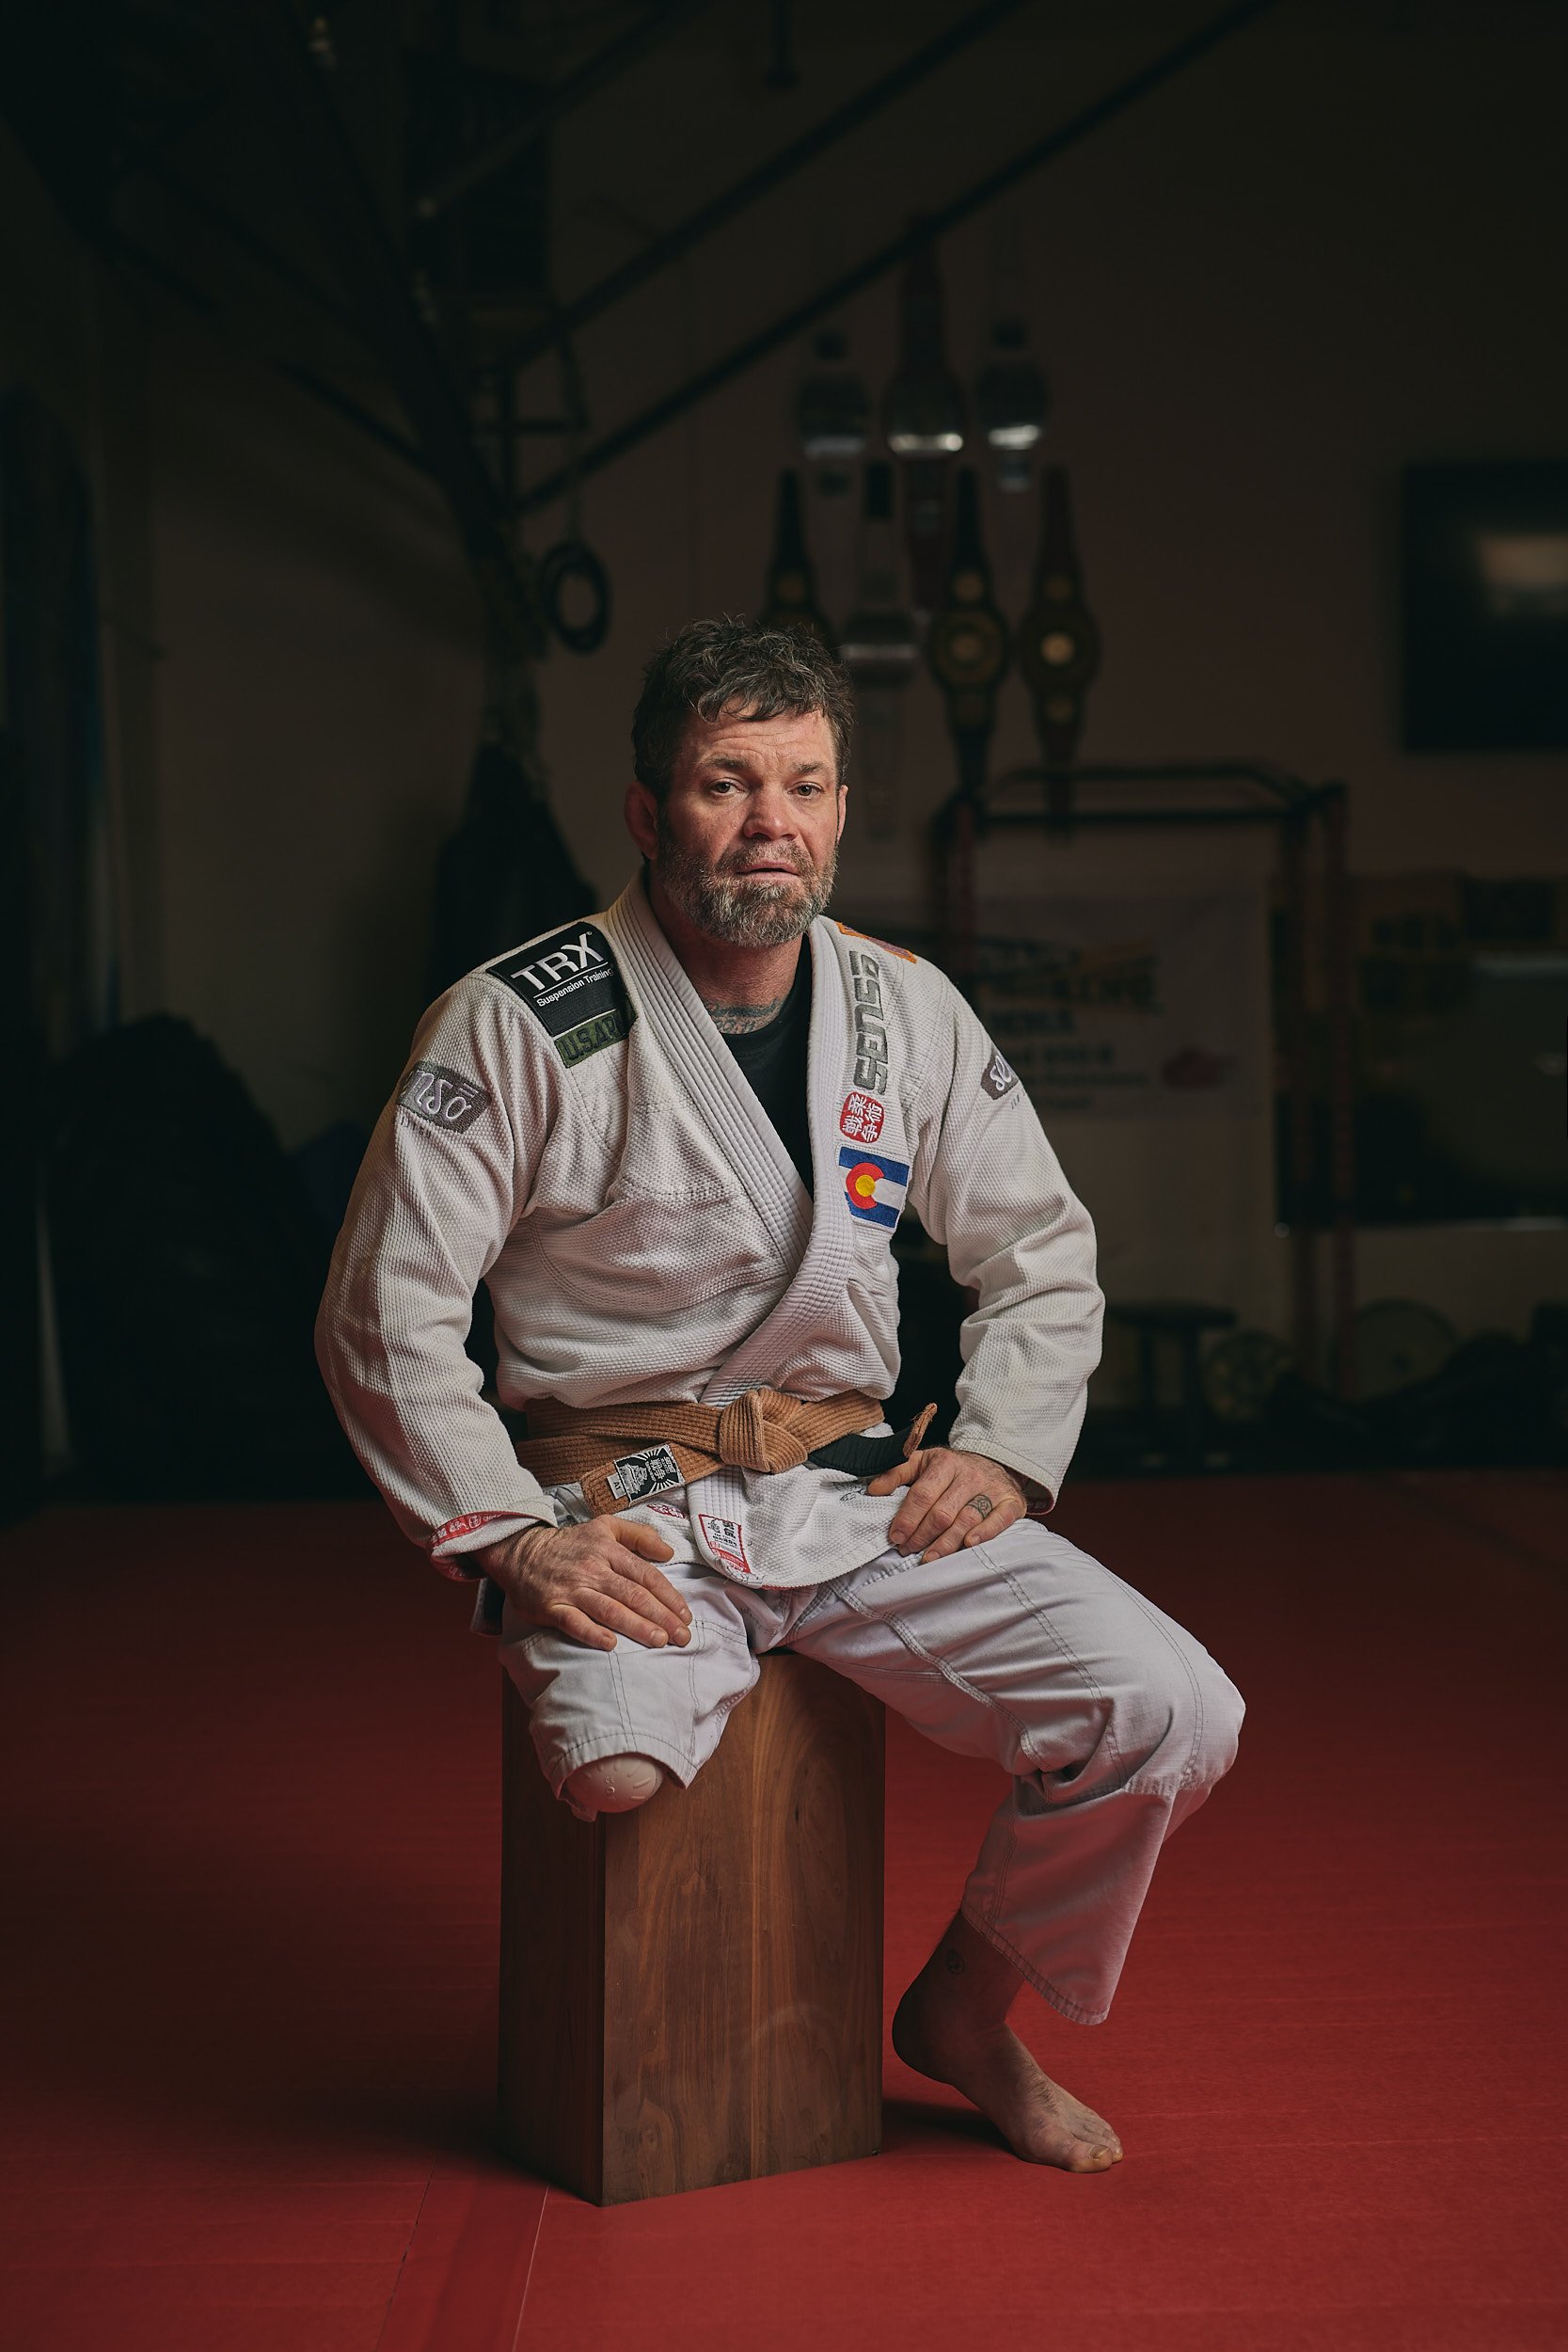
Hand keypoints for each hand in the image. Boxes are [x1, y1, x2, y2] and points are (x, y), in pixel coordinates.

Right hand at [478, 1518, 691, 1652]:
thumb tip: (668, 1552)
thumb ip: (639, 1535)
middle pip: (633, 1595)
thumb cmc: (570, 1544)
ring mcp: (572, 1589)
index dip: (668, 1596)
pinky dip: (592, 1633)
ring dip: (636, 1626)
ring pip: (609, 1609)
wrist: (521, 1552)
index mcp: (608, 1551)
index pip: (645, 1575)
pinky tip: (611, 1644)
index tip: (685, 1615)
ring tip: (659, 1641)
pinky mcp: (552, 1607)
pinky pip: (574, 1622)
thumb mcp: (605, 1527)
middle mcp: (593, 1569)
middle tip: (682, 1636)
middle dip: (661, 1617)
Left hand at [866, 1447, 1026, 1562]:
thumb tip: (873, 1490)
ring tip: (928, 1558)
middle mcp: (969, 1474)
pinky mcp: (1010, 1502)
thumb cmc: (951, 1470)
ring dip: (946, 1543)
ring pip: (966, 1520)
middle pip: (942, 1512)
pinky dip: (985, 1533)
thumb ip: (897, 1473)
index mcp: (945, 1462)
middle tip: (907, 1550)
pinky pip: (999, 1520)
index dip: (907, 1517)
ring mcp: (991, 1488)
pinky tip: (969, 1545)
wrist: (994, 1463)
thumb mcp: (923, 1462)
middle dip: (922, 1535)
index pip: (923, 1493)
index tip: (895, 1536)